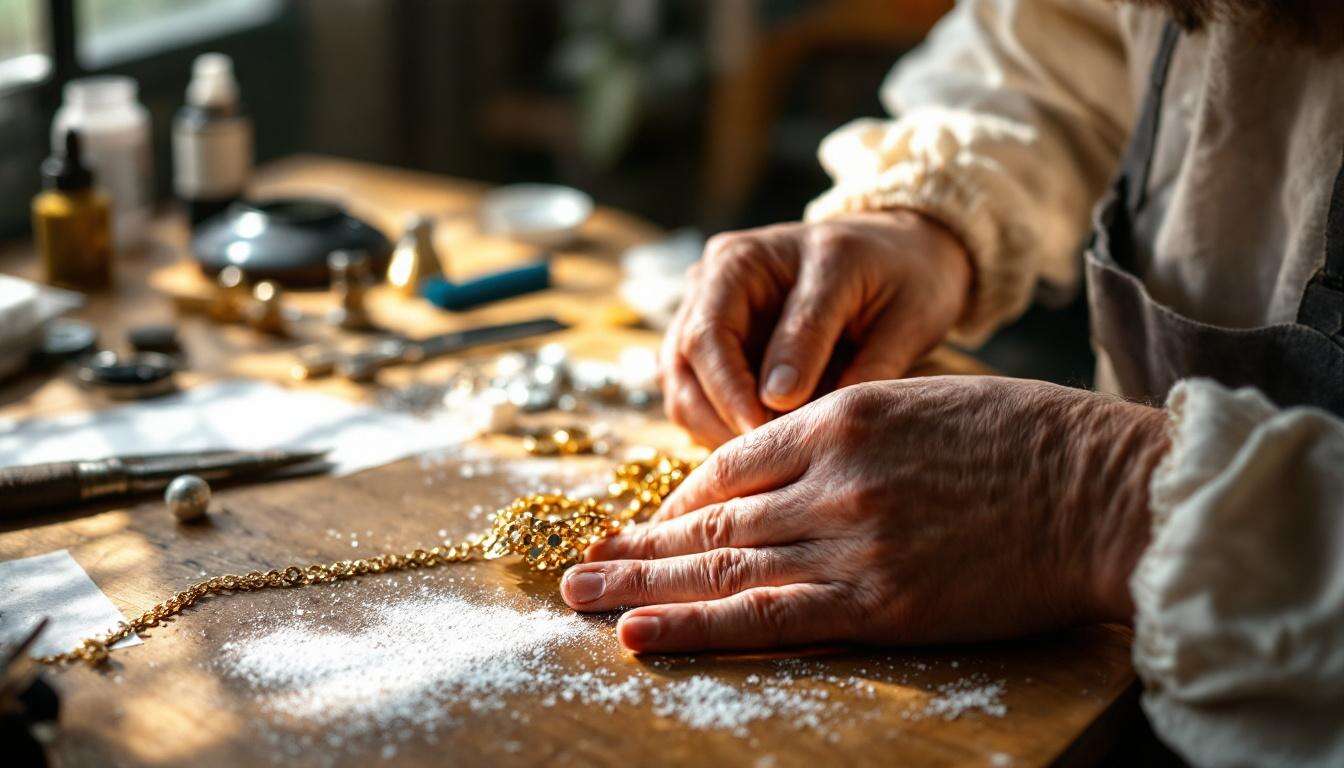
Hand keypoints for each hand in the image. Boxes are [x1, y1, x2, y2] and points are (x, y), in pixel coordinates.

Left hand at [562, 377, 1169, 652]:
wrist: (1109, 489)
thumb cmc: (1033, 439)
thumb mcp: (927, 401)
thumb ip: (851, 427)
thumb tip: (793, 453)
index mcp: (841, 415)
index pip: (732, 463)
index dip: (685, 499)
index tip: (655, 525)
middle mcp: (829, 474)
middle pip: (710, 515)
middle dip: (638, 544)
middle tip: (578, 564)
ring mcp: (849, 538)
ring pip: (723, 563)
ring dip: (643, 584)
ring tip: (581, 600)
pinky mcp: (878, 601)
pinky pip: (768, 616)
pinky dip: (698, 626)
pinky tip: (641, 635)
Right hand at [661, 210, 971, 446]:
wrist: (903, 259)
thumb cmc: (905, 280)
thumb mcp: (891, 309)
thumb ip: (835, 351)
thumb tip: (776, 401)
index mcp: (748, 259)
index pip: (712, 335)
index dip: (733, 393)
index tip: (769, 433)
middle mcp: (714, 279)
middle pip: (683, 361)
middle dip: (722, 417)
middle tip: (771, 457)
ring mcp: (705, 311)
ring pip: (680, 385)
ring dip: (715, 428)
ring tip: (773, 454)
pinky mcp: (709, 346)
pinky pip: (693, 395)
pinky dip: (720, 427)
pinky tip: (766, 443)